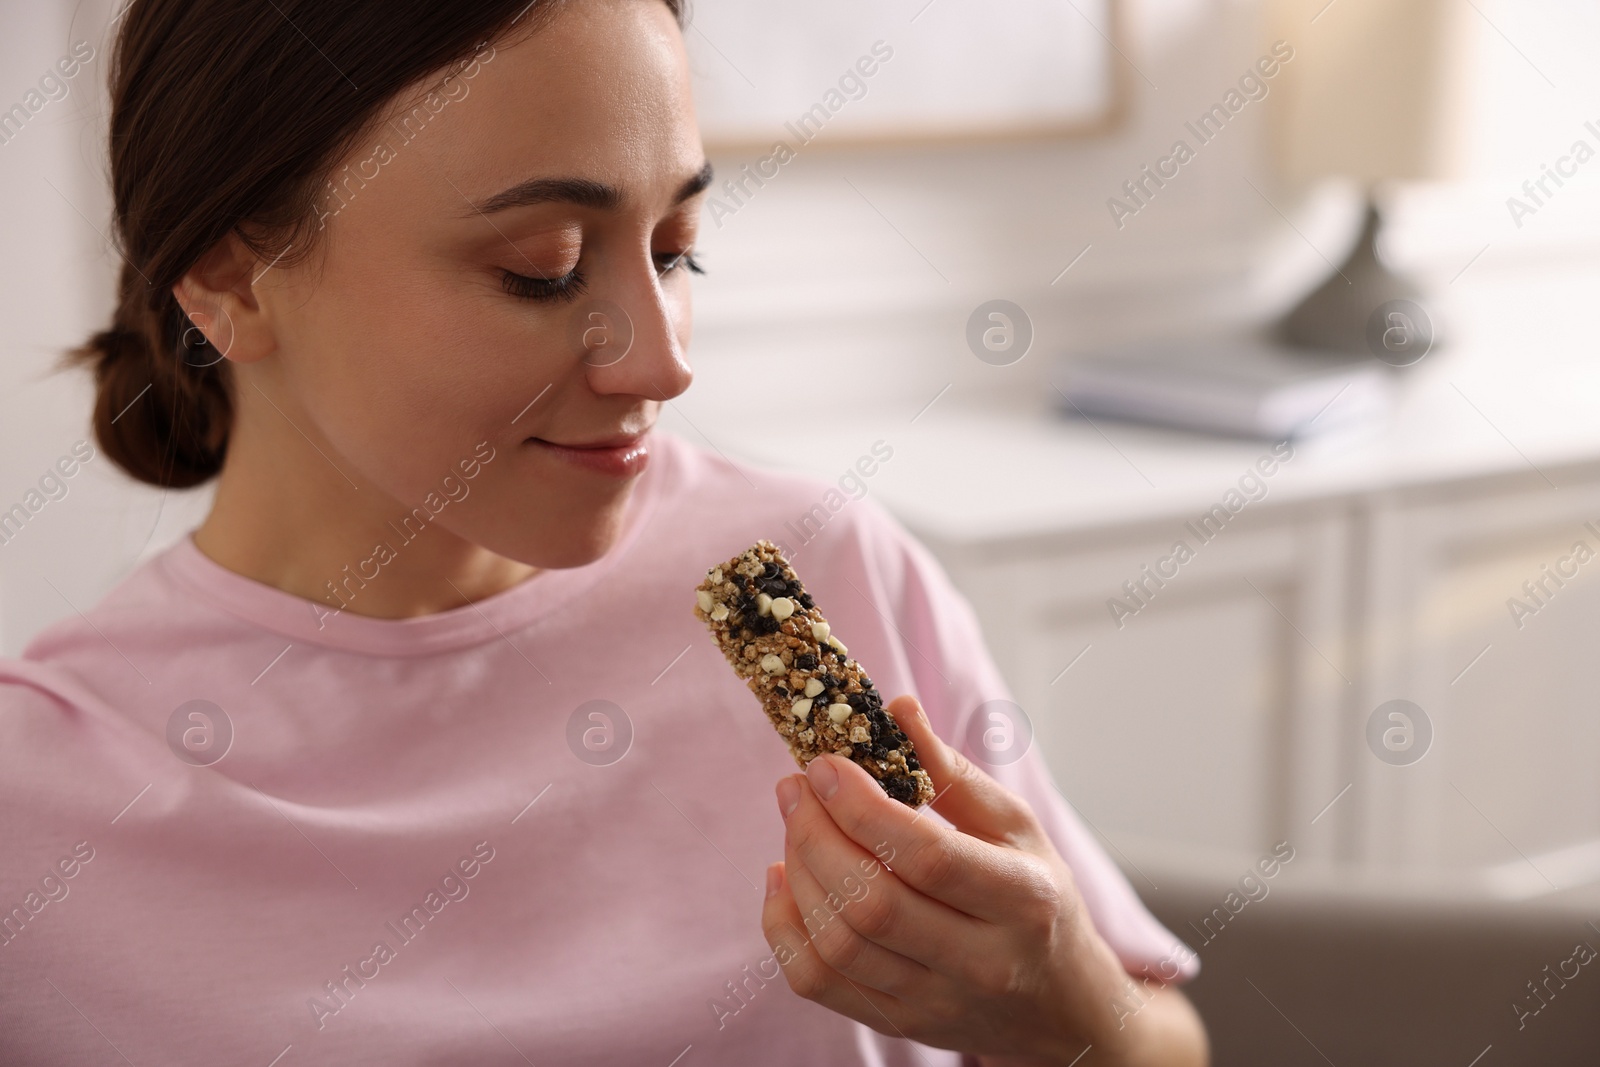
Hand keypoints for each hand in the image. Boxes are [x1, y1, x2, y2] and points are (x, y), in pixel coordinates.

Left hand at [759, 694, 1205, 1065]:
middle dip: (815, 835)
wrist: (1061, 1004)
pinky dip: (784, 925)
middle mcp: (981, 962)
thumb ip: (952, 772)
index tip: (825, 764)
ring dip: (798, 872)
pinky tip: (784, 878)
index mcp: (1021, 899)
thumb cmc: (1035, 897)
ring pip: (838, 945)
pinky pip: (818, 981)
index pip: (927, 856)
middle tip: (796, 787)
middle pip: (872, 904)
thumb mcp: (1015, 826)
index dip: (863, 807)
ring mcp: (935, 1002)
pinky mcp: (899, 1024)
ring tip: (795, 823)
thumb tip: (898, 709)